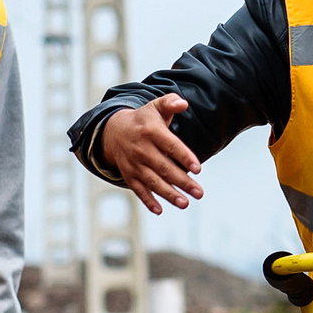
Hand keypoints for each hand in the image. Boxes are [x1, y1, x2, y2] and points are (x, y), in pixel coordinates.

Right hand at [100, 96, 204, 214]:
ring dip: (169, 194)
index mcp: (151, 131)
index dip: (184, 157)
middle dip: (183, 181)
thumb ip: (170, 103)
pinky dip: (147, 200)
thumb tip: (183, 103)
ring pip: (153, 181)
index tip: (198, 168)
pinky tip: (159, 210)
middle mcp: (141, 149)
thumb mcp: (155, 107)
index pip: (170, 145)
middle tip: (199, 193)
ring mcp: (134, 164)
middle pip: (164, 167)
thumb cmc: (143, 120)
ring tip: (184, 203)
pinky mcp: (129, 175)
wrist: (114, 131)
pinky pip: (138, 189)